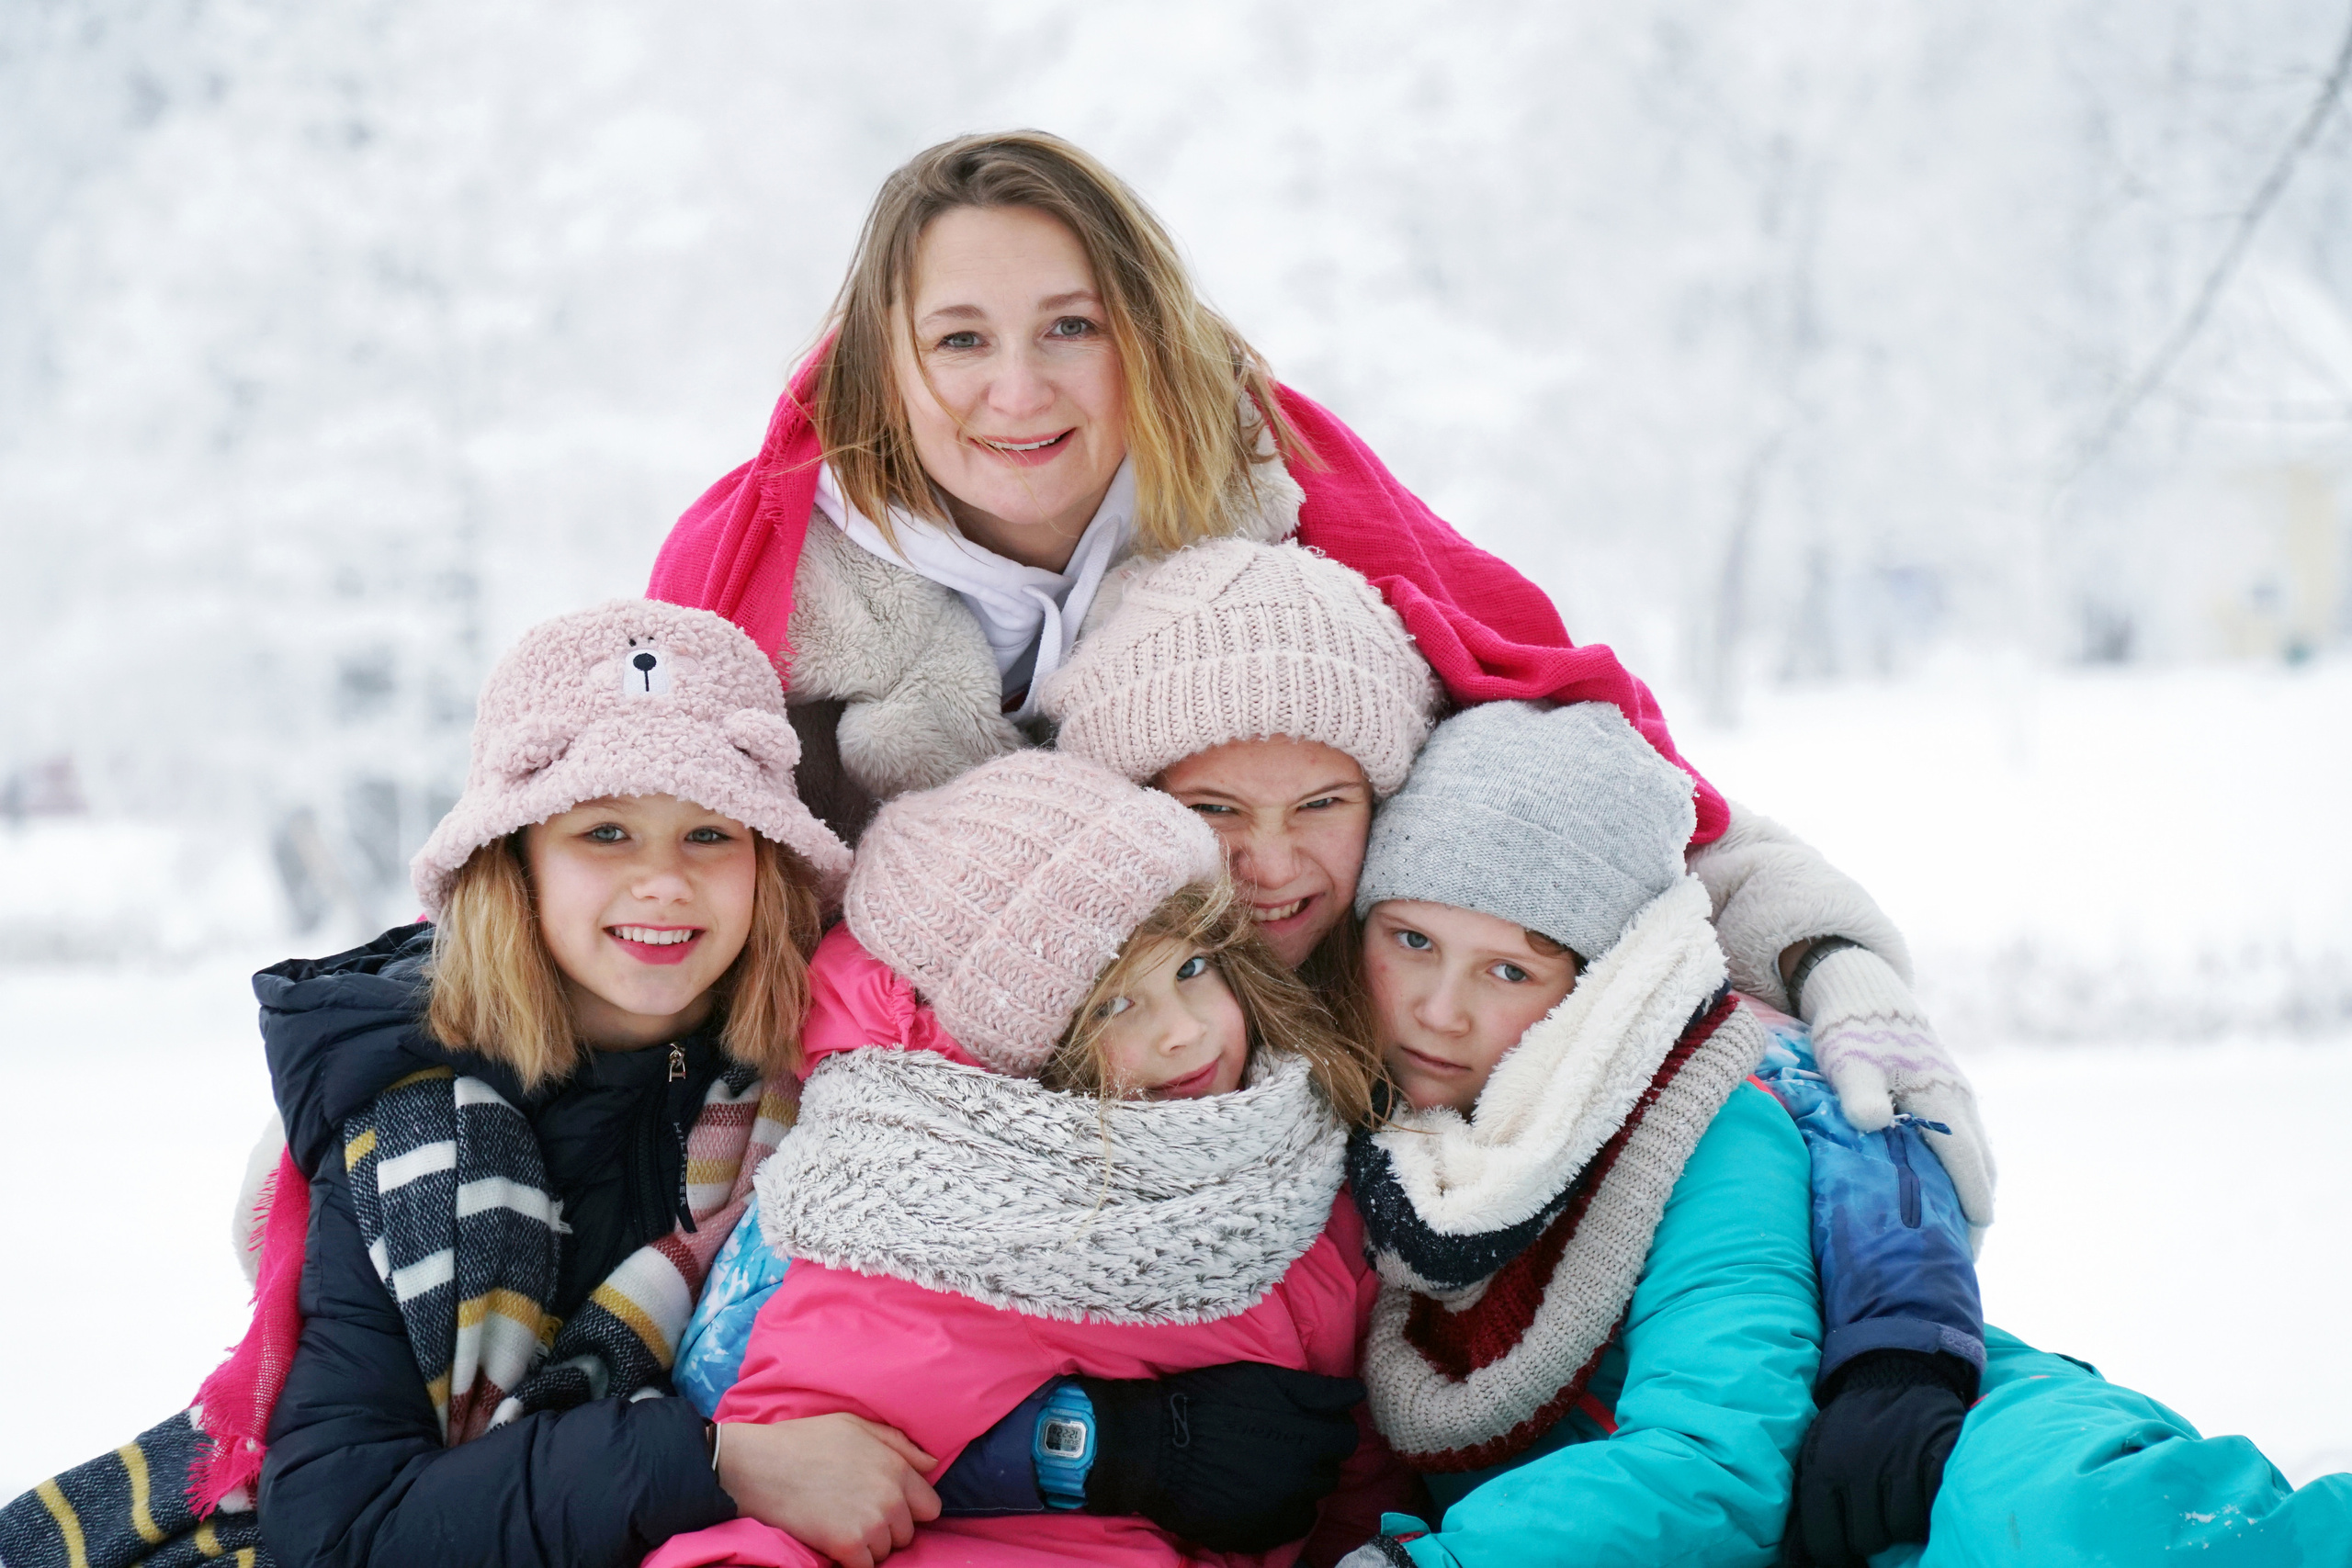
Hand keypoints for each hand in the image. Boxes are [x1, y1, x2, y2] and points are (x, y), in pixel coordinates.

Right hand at [716, 1413, 940, 1567]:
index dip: (908, 1509)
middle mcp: (891, 1496)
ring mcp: (871, 1523)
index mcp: (896, 1467)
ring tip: (838, 1524)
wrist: (759, 1466)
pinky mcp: (848, 1545)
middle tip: (853, 1515)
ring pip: (885, 1553)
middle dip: (886, 1529)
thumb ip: (898, 1444)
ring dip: (866, 1547)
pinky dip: (849, 1561)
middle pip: (907, 1533)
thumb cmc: (803, 1442)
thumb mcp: (854, 1425)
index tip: (883, 1507)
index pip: (929, 1507)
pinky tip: (830, 1541)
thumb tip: (932, 1464)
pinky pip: (864, 1567)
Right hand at [1081, 1362, 1363, 1550]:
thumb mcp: (1264, 1378)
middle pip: (1330, 1470)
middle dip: (1313, 1457)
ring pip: (1311, 1500)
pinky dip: (1281, 1512)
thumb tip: (1358, 1393)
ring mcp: (1281, 1510)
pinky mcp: (1259, 1535)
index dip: (1328, 1428)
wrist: (1155, 1446)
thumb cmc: (1208, 1402)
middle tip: (1280, 1444)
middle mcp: (1303, 1478)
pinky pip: (1290, 1527)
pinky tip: (1256, 1494)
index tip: (1308, 1424)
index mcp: (1310, 1436)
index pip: (1346, 1437)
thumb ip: (1318, 1389)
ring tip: (1265, 1469)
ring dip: (1298, 1486)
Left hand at [1784, 1351, 1969, 1566]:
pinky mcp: (1934, 1459)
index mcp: (1822, 1468)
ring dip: (1905, 1524)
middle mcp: (1857, 1467)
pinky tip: (1924, 1492)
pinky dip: (1930, 1508)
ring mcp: (1898, 1463)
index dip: (1838, 1553)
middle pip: (1867, 1540)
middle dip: (1874, 1535)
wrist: (1896, 1373)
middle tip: (1879, 1514)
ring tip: (1902, 1499)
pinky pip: (1932, 1510)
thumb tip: (1800, 1557)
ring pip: (1902, 1530)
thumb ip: (1812, 1497)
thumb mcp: (1819, 1450)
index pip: (1825, 1541)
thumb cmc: (1853, 1424)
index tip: (1848, 1548)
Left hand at [1798, 944, 1995, 1234]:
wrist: (1862, 990)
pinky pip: (1964, 1145)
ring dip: (1972, 1195)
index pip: (1967, 1165)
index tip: (1968, 1250)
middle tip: (1961, 1261)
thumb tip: (1871, 1124)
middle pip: (1981, 1169)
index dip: (1971, 1207)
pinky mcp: (1943, 1097)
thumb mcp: (1850, 1061)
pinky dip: (1962, 1175)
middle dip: (1976, 1214)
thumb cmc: (1853, 1028)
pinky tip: (1943, 1198)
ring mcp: (1955, 1099)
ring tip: (1956, 1239)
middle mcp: (1958, 1102)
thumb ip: (1861, 1093)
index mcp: (1942, 1099)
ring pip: (1976, 1158)